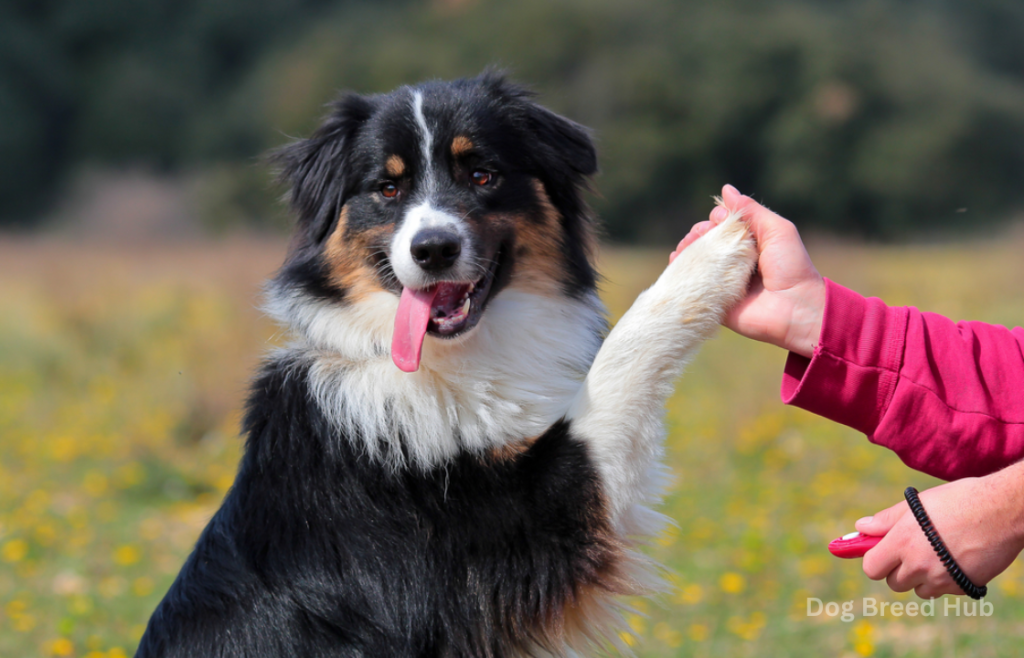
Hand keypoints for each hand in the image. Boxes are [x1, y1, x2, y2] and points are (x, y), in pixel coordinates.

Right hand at [670, 185, 824, 357]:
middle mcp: (734, 261)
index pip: (723, 225)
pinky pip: (693, 284)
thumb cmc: (792, 266)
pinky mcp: (714, 300)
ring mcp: (722, 281)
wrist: (796, 308)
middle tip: (698, 235)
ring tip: (684, 247)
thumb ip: (751, 211)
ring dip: (686, 249)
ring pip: (696, 260)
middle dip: (697, 233)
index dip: (716, 218)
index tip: (719, 220)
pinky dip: (680, 271)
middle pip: (706, 241)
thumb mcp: (776, 230)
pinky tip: (676, 261)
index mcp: (749, 244)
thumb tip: (726, 189)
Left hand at [857, 462, 1023, 597]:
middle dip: (898, 569)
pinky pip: (944, 591)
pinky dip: (945, 581)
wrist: (1003, 510)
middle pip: (894, 583)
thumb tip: (861, 527)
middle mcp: (919, 565)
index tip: (881, 551)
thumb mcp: (918, 505)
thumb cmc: (959, 500)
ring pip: (919, 590)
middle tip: (911, 550)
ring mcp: (942, 579)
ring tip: (935, 552)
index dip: (875, 560)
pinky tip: (955, 559)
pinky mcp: (962, 586)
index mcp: (902, 542)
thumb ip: (886, 520)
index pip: (871, 568)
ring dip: (922, 578)